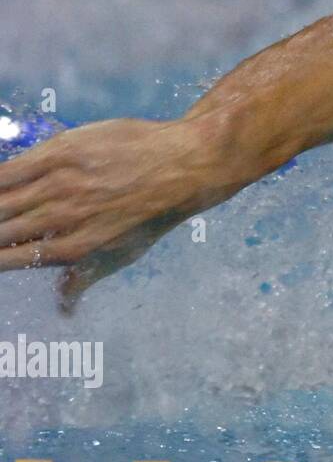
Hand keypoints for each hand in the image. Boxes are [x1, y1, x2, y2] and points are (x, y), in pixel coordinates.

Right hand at [0, 118, 222, 311]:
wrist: (185, 165)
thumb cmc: (154, 213)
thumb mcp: (124, 253)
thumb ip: (84, 278)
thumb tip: (63, 309)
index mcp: (75, 248)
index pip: (10, 260)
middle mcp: (61, 218)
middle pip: (0, 231)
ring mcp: (59, 183)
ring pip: (1, 201)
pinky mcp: (60, 152)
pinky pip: (12, 168)